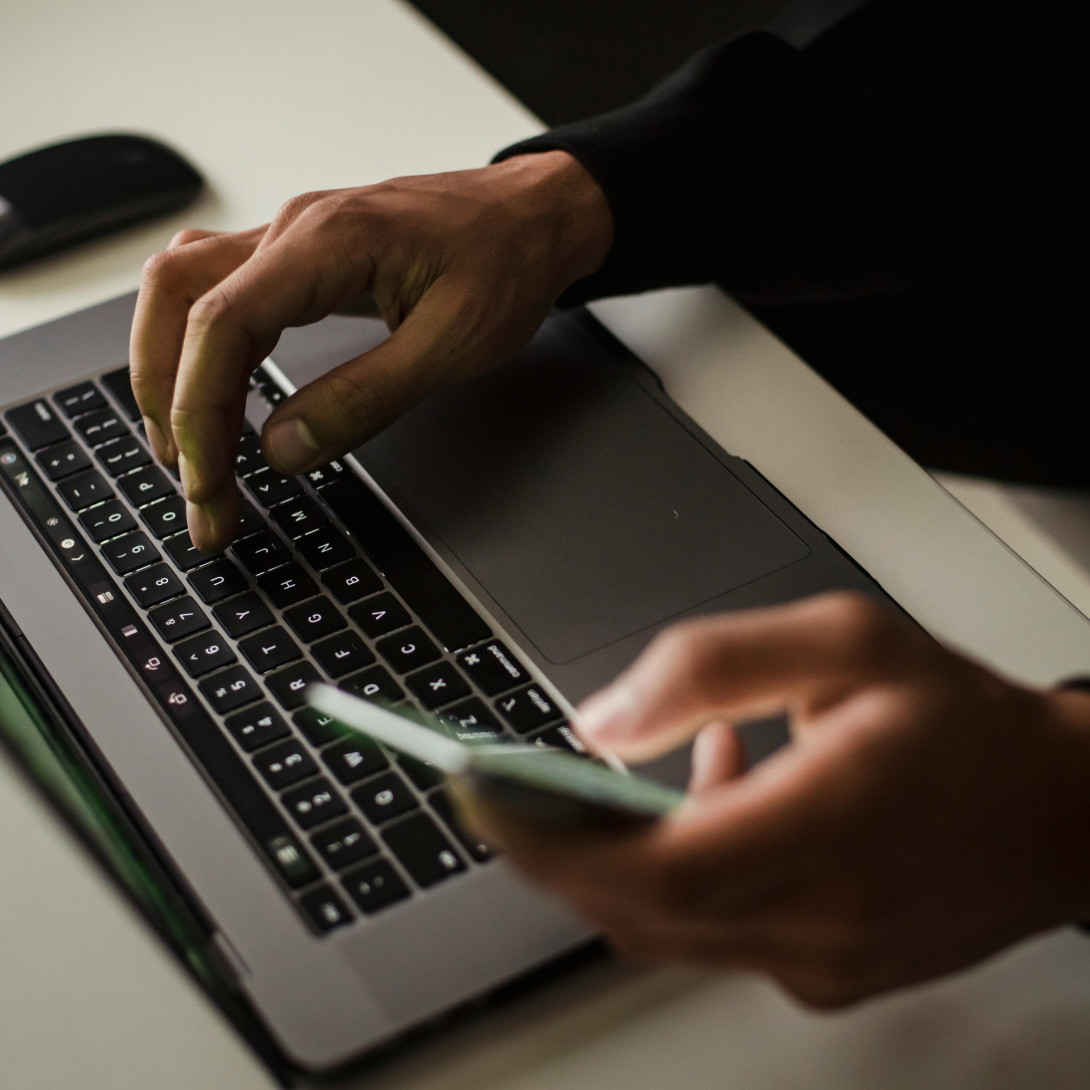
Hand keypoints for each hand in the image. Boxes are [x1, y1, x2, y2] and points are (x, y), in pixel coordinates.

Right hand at [130, 151, 612, 552]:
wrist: (531, 217)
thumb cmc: (506, 264)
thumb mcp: (452, 345)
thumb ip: (365, 399)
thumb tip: (283, 450)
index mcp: (330, 242)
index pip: (221, 324)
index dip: (200, 410)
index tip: (209, 480)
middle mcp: (293, 230)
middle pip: (176, 302)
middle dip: (168, 401)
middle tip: (197, 486)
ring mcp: (289, 239)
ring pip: (181, 292)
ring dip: (169, 372)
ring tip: (188, 453)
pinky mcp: (297, 258)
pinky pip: (215, 294)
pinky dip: (196, 351)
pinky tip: (207, 394)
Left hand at [463, 592, 1089, 1007]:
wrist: (1060, 811)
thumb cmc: (962, 721)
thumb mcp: (841, 641)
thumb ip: (709, 666)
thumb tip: (601, 721)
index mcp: (832, 824)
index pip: (656, 867)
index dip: (553, 839)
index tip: (486, 798)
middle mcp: (825, 917)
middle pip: (639, 907)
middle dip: (558, 848)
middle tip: (515, 787)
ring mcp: (824, 962)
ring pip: (666, 928)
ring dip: (619, 857)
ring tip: (635, 777)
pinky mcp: (825, 975)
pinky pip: (711, 936)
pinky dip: (676, 878)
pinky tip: (711, 804)